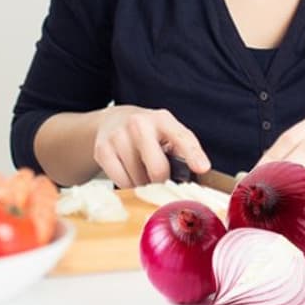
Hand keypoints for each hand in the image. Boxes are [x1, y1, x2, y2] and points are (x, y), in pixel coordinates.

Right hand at [91, 105, 209, 187]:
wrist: (113, 121)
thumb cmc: (148, 132)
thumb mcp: (168, 132)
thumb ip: (183, 149)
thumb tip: (196, 172)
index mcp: (162, 119)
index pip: (181, 137)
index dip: (193, 154)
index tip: (202, 168)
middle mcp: (139, 124)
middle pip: (158, 169)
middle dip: (163, 181)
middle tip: (162, 180)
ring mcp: (118, 136)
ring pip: (138, 179)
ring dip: (144, 184)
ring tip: (143, 171)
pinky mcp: (102, 150)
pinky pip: (121, 181)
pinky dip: (128, 184)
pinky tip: (130, 173)